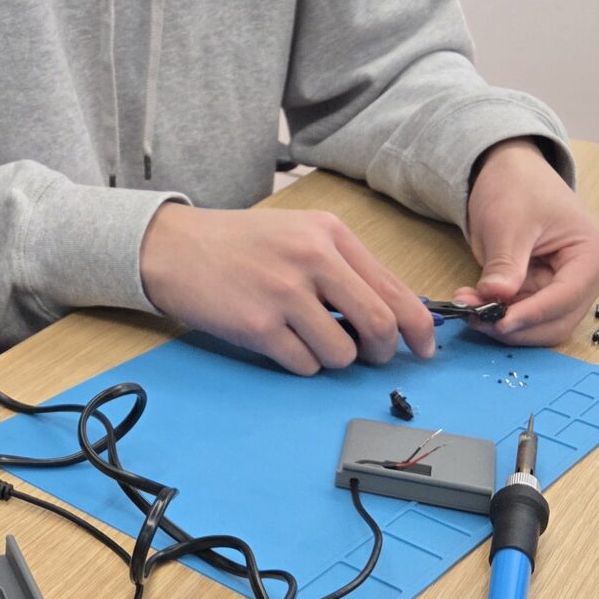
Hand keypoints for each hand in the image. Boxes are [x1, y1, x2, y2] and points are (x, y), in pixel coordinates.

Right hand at [139, 204, 436, 373]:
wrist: (175, 248)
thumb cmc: (240, 245)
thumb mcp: (300, 235)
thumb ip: (346, 268)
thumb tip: (393, 315)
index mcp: (330, 234)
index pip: (394, 288)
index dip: (418, 327)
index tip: (423, 347)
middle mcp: (312, 259)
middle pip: (379, 324)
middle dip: (382, 352)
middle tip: (371, 356)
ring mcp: (284, 293)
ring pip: (342, 352)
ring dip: (334, 358)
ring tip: (309, 339)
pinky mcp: (258, 325)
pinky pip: (305, 365)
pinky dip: (302, 363)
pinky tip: (282, 342)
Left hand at [456, 141, 598, 344]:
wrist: (509, 173)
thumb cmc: (518, 187)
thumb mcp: (509, 223)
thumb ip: (505, 264)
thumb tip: (496, 297)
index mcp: (594, 253)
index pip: (567, 297)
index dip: (532, 314)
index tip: (498, 324)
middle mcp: (590, 276)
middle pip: (558, 320)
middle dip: (516, 324)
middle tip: (474, 317)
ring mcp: (570, 286)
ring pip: (542, 324)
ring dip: (505, 323)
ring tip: (469, 307)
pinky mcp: (547, 290)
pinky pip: (527, 314)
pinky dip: (502, 314)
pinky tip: (476, 302)